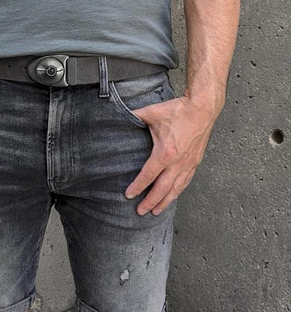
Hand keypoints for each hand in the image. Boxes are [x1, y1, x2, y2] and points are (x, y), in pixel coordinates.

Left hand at [124, 95, 218, 215]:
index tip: (129, 195)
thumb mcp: (151, 112)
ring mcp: (188, 164)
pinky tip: (173, 195)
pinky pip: (186, 181)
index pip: (148, 175)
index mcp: (165, 153)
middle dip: (150, 202)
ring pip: (176, 189)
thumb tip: (118, 115)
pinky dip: (178, 191)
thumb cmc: (177, 110)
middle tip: (140, 212)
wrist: (202, 108)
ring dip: (165, 201)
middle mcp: (178, 163)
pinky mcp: (195, 161)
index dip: (137, 186)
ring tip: (156, 211)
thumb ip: (133, 116)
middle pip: (162, 189)